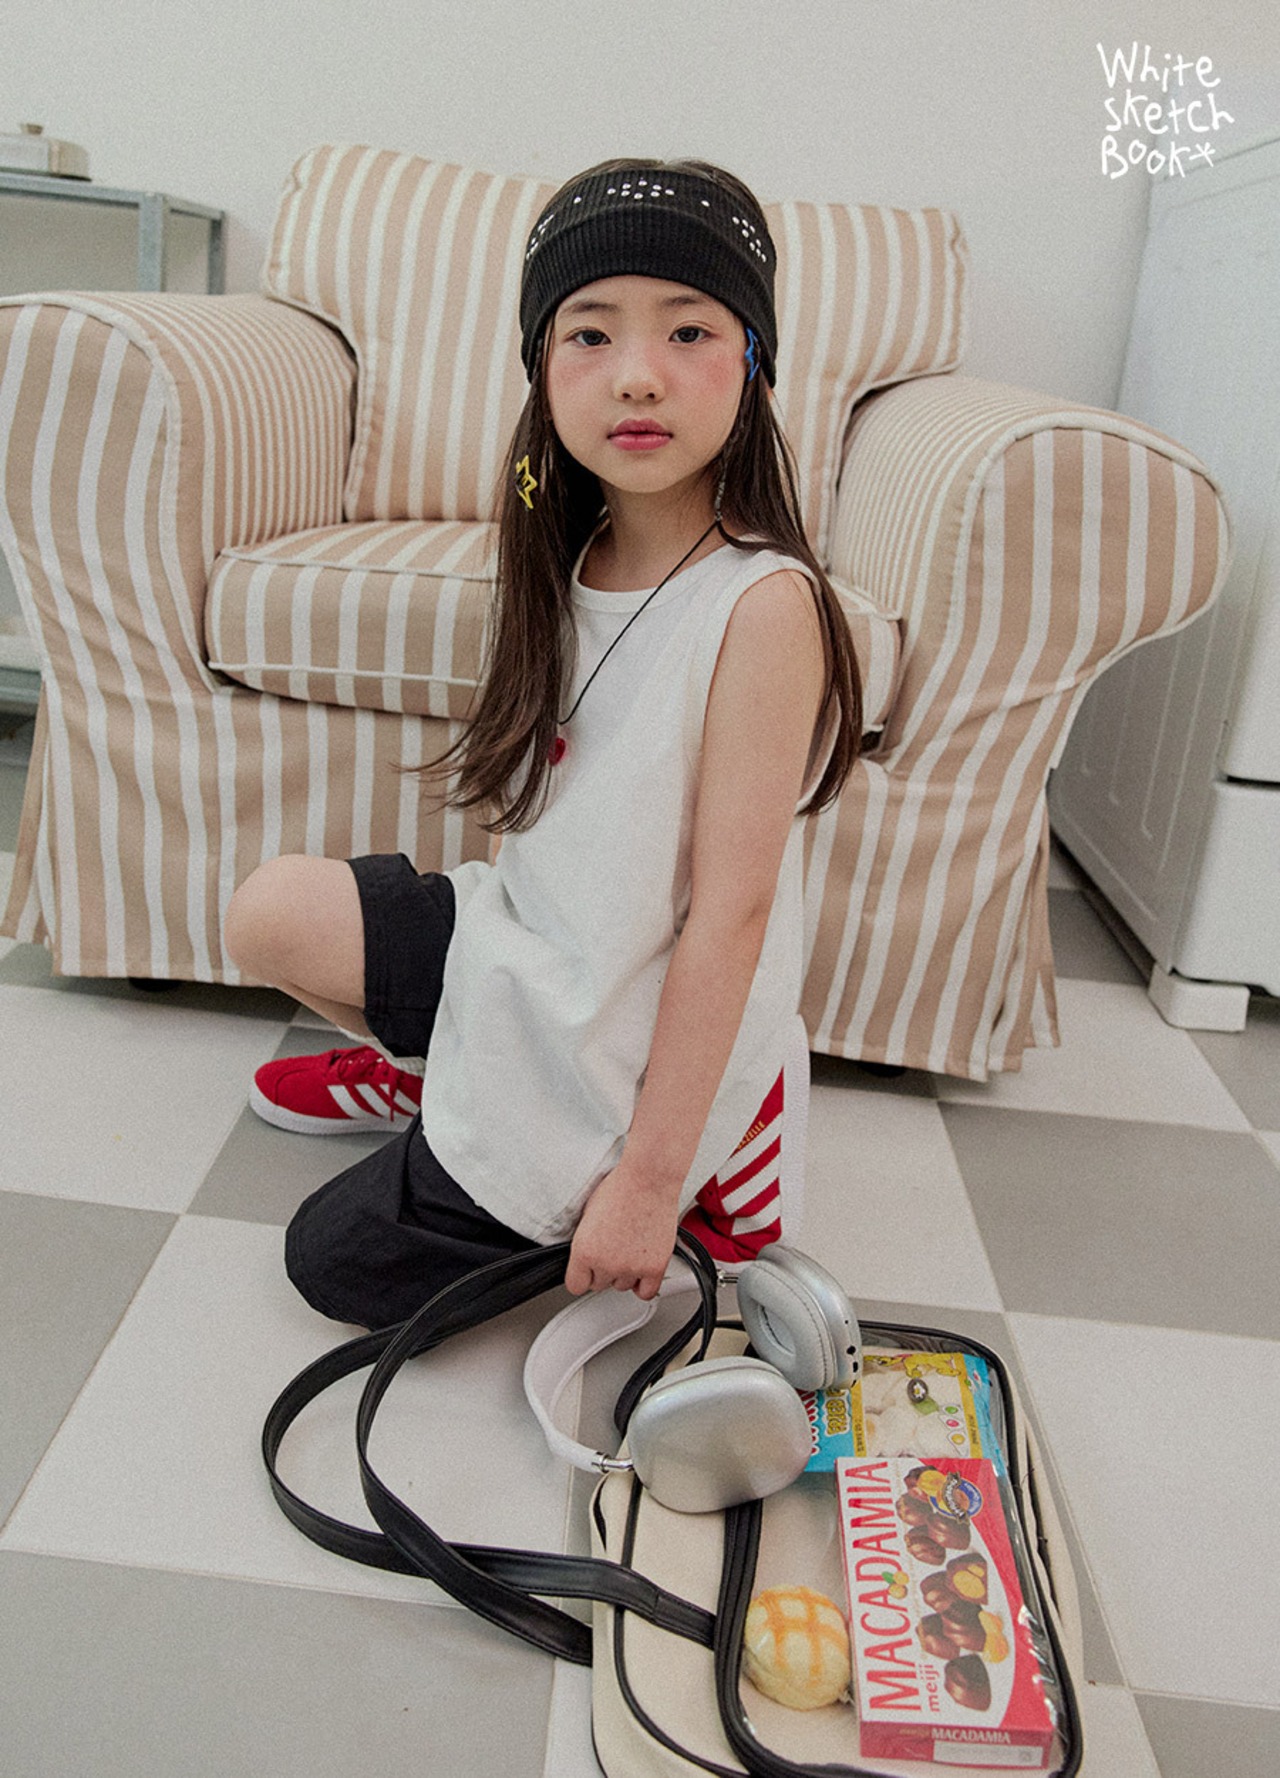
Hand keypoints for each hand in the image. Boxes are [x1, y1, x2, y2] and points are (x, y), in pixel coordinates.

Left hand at [564, 1161, 681, 1299]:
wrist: (649, 1179)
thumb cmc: (620, 1188)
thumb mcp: (588, 1214)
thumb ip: (584, 1242)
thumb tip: (585, 1257)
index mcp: (584, 1250)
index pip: (575, 1285)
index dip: (582, 1276)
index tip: (587, 1271)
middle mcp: (606, 1263)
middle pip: (599, 1285)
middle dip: (604, 1270)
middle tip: (613, 1249)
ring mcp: (631, 1267)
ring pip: (622, 1286)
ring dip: (625, 1273)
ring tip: (630, 1249)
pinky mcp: (655, 1267)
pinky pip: (646, 1292)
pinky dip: (644, 1284)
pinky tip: (642, 1269)